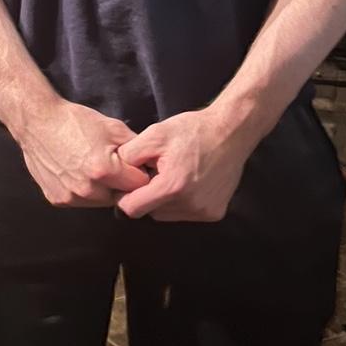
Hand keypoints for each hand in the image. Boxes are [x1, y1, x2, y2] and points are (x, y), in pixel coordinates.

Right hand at [16, 98, 150, 206]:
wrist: (37, 121)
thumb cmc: (75, 121)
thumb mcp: (112, 126)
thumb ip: (136, 147)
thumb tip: (152, 162)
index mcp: (104, 170)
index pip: (139, 184)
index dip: (139, 173)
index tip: (133, 165)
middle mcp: (88, 189)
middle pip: (121, 196)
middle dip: (121, 184)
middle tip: (112, 166)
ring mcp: (71, 197)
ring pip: (101, 202)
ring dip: (102, 190)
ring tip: (92, 167)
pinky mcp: (58, 200)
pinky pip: (81, 201)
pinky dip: (83, 190)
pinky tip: (76, 171)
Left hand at [114, 107, 252, 221]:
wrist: (230, 132)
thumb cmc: (191, 131)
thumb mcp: (154, 134)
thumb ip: (130, 155)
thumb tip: (115, 172)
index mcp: (172, 186)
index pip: (133, 208)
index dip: (124, 196)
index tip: (127, 183)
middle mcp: (190, 205)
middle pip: (151, 212)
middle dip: (147, 195)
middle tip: (154, 171)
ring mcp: (205, 212)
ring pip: (167, 215)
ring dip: (163, 200)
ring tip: (171, 173)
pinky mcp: (215, 214)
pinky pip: (186, 214)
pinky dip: (180, 202)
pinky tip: (186, 180)